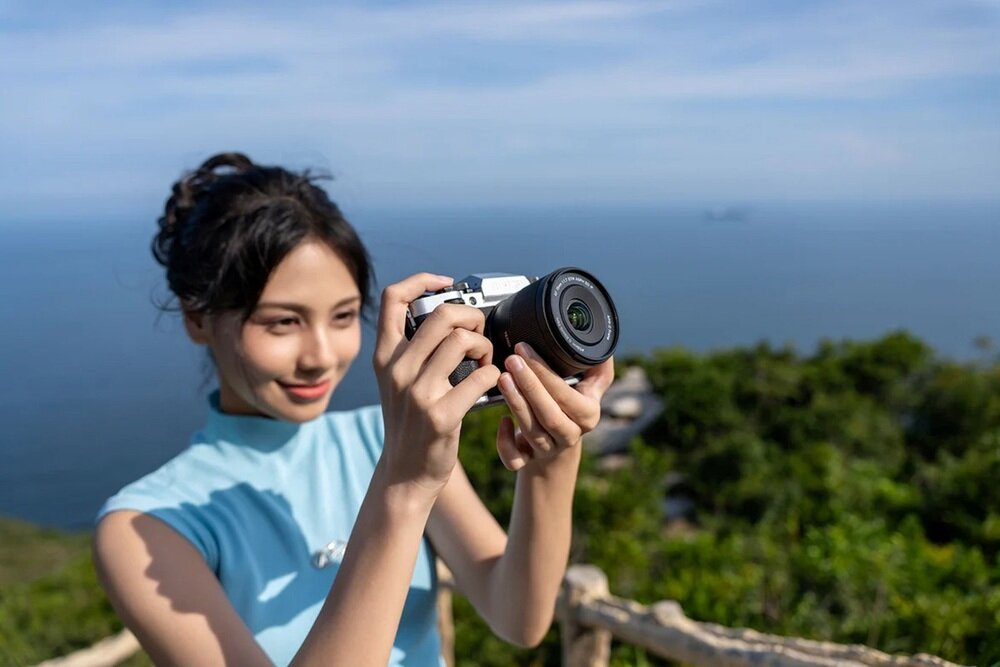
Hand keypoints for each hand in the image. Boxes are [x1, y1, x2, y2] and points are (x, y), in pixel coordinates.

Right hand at [373, 273, 501, 497]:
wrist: (404, 474)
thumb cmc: (410, 422)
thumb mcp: (398, 382)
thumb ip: (413, 351)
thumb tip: (451, 316)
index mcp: (385, 357)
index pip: (392, 298)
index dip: (421, 280)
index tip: (446, 284)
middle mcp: (397, 370)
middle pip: (441, 314)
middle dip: (471, 316)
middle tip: (479, 333)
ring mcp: (417, 393)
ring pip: (462, 341)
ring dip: (485, 346)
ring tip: (486, 361)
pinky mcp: (440, 416)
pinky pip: (481, 377)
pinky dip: (493, 376)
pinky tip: (490, 383)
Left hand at [495, 342, 614, 470]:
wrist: (561, 443)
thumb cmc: (573, 403)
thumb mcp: (590, 385)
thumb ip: (596, 365)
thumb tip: (602, 339)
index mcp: (588, 414)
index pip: (566, 395)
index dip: (544, 373)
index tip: (524, 349)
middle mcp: (570, 434)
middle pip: (549, 414)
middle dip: (529, 385)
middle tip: (511, 360)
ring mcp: (549, 449)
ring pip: (532, 431)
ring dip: (515, 403)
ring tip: (503, 377)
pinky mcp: (529, 460)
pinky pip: (515, 460)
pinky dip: (505, 443)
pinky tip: (502, 420)